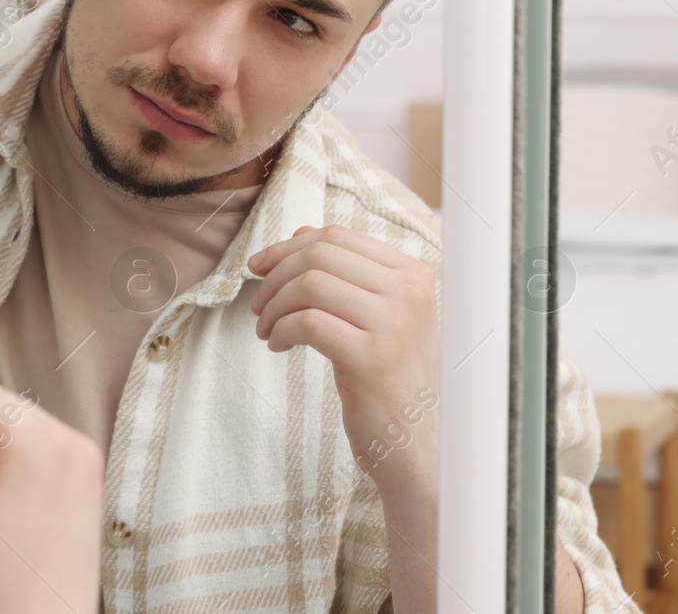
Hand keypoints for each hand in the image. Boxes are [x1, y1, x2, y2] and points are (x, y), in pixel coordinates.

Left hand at [247, 224, 438, 496]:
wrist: (419, 442)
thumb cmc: (391, 378)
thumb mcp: (379, 317)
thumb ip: (345, 274)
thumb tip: (298, 234)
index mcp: (412, 274)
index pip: (336, 236)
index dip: (287, 247)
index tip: (260, 268)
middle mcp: (409, 291)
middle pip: (318, 255)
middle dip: (274, 276)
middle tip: (258, 305)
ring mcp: (393, 323)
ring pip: (308, 285)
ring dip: (273, 306)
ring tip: (267, 329)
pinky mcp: (371, 357)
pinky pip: (306, 323)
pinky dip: (280, 330)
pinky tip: (278, 346)